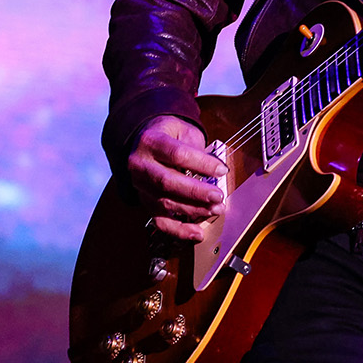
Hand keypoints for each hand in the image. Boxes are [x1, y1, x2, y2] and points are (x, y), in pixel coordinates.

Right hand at [127, 115, 225, 240]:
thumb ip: (196, 147)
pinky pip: (160, 221)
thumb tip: (216, 170)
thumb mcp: (182, 129)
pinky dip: (180, 230)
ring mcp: (141, 186)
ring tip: (215, 210)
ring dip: (193, 210)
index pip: (177, 154)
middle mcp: (140, 165)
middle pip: (168, 182)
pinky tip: (197, 232)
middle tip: (218, 196)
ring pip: (165, 203)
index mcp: (151, 142)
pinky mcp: (145, 202)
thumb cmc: (169, 135)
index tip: (222, 170)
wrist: (144, 142)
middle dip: (196, 192)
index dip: (201, 164)